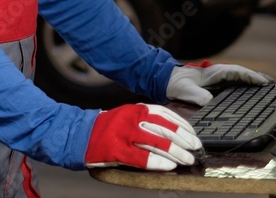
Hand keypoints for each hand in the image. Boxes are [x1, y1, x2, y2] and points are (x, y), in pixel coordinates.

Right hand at [85, 103, 200, 170]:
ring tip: (187, 159)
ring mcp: (123, 135)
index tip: (193, 134)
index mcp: (135, 109)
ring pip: (156, 143)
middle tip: (195, 148)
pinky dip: (157, 162)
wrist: (81, 134)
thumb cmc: (108, 127)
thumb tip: (175, 131)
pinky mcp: (117, 151)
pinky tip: (169, 166)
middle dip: (183, 140)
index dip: (182, 125)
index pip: (165, 114)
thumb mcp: (128, 115)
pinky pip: (142, 158)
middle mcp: (131, 119)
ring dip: (175, 152)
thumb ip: (147, 119)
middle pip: (164, 129)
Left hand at [166, 60, 271, 106]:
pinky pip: (236, 84)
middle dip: (259, 78)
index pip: (238, 72)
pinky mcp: (217, 84)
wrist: (167, 81)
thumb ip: (199, 96)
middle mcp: (220, 73)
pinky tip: (252, 93)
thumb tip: (211, 103)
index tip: (265, 83)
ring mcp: (219, 78)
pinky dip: (246, 86)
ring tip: (270, 89)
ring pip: (241, 78)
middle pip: (244, 74)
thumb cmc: (178, 84)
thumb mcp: (187, 91)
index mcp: (216, 72)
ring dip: (254, 82)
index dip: (252, 77)